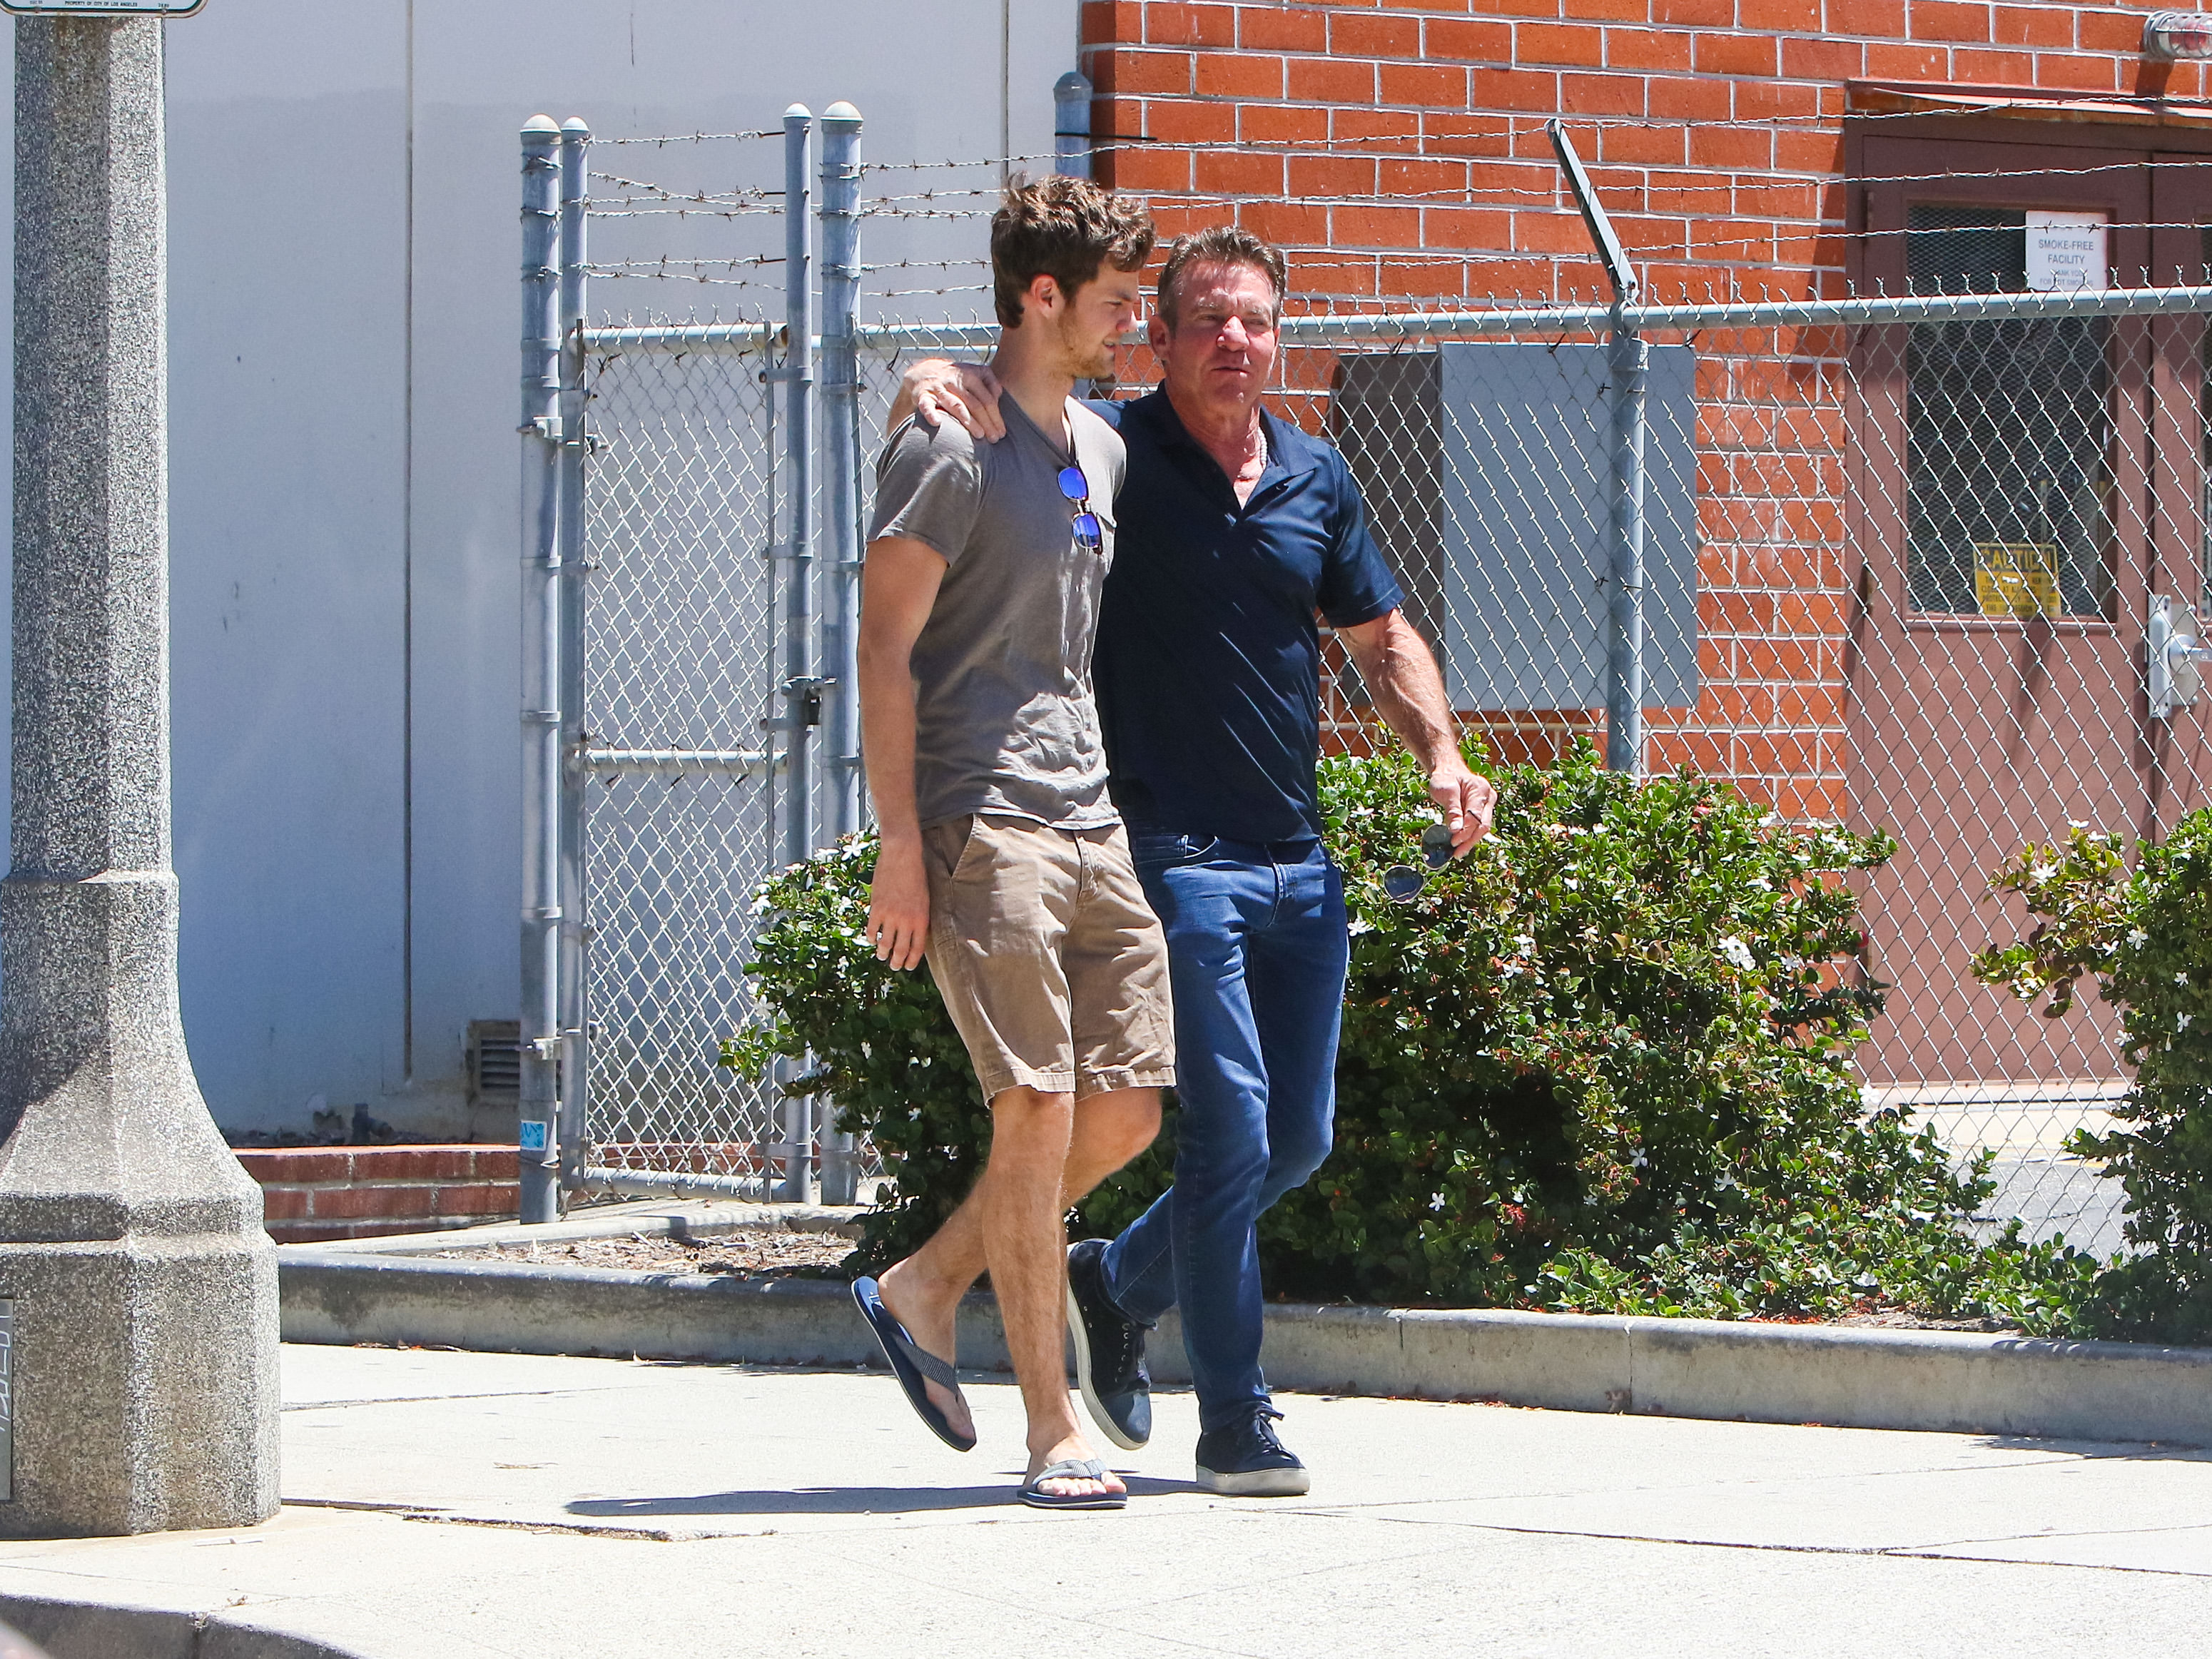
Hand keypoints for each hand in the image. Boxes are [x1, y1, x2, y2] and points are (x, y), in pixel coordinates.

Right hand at [866, 837, 931, 970]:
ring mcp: (890, 916)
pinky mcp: (876, 909)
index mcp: (922, 920)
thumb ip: (919, 918)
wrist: (902, 857)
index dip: (912, 960)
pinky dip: (871, 937)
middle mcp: (906, 922)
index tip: (908, 966)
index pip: (917, 949)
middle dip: (897, 962)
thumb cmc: (917, 876)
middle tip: (894, 966)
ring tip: (881, 956)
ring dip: (882, 953)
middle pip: (900, 950)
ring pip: (884, 943)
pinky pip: (872, 930)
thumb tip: (914, 934)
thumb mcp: (925, 899)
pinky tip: (871, 939)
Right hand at [901, 360, 1004, 442]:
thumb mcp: (973, 372)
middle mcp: (954, 381)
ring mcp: (938, 388)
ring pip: (955, 405)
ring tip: (979, 435)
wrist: (924, 371)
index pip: (986, 398)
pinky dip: (930, 413)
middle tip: (994, 439)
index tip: (1001, 432)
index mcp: (969, 376)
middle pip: (974, 404)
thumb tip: (999, 394)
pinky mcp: (923, 395)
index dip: (995, 416)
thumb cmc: (955, 377)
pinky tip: (937, 423)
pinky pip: (926, 405)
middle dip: (986, 422)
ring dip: (968, 420)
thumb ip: (989, 381)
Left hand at [1430, 765, 1496, 856]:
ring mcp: (1488, 804)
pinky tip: (1461, 845)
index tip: (1453, 842)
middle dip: (1469, 841)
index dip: (1465, 832)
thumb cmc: (1446, 778)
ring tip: (1458, 852)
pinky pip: (1478, 826)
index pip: (1475, 817)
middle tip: (1457, 853)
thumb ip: (1452, 810)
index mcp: (1481, 789)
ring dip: (1470, 841)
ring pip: (1482, 828)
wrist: (1449, 771)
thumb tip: (1456, 830)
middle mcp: (1489, 797)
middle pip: (1483, 825)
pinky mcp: (1483, 811)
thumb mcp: (1445, 791)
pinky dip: (1469, 836)